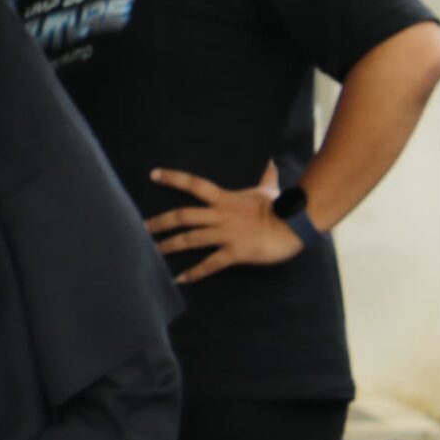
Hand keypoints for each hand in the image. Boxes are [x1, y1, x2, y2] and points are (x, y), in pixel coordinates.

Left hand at [145, 164, 303, 284]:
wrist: (296, 224)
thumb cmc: (282, 206)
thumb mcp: (269, 188)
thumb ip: (265, 176)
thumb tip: (270, 160)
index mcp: (225, 199)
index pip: (194, 184)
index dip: (173, 178)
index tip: (153, 175)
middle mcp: (220, 215)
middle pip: (183, 216)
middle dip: (161, 222)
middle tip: (143, 227)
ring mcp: (226, 234)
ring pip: (190, 239)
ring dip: (170, 246)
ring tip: (153, 252)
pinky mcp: (235, 252)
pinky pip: (210, 264)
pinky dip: (194, 273)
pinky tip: (180, 279)